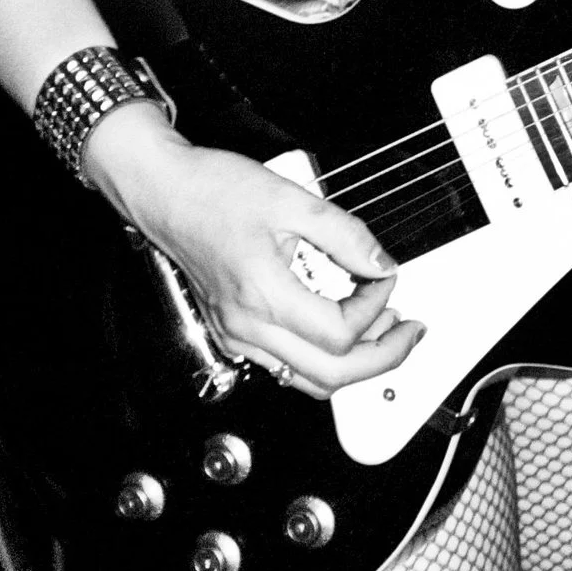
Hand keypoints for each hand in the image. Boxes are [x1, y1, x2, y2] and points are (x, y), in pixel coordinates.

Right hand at [83, 105, 425, 398]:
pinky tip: (338, 332)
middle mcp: (248, 326)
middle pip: (330, 376)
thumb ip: (346, 235)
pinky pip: (284, 367)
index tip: (385, 277)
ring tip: (380, 333)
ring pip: (307, 380)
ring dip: (352, 366)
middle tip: (408, 332)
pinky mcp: (232, 331)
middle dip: (381, 357)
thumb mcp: (293, 199)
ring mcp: (237, 334)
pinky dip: (319, 359)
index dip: (376, 307)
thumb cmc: (213, 190)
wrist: (163, 190)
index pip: (340, 334)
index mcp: (264, 294)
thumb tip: (381, 263)